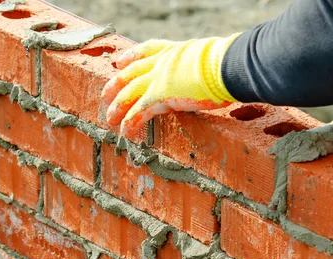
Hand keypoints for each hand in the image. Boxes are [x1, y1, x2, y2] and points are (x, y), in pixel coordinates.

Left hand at [101, 34, 240, 138]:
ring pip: (129, 93)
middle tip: (105, 95)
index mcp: (174, 52)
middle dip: (116, 85)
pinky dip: (130, 122)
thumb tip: (213, 75)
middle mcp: (162, 63)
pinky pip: (139, 111)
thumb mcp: (210, 60)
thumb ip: (202, 68)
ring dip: (118, 107)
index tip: (120, 63)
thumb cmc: (228, 64)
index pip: (146, 51)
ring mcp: (158, 79)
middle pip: (130, 73)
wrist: (225, 66)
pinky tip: (125, 133)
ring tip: (110, 120)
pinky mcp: (160, 96)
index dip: (130, 57)